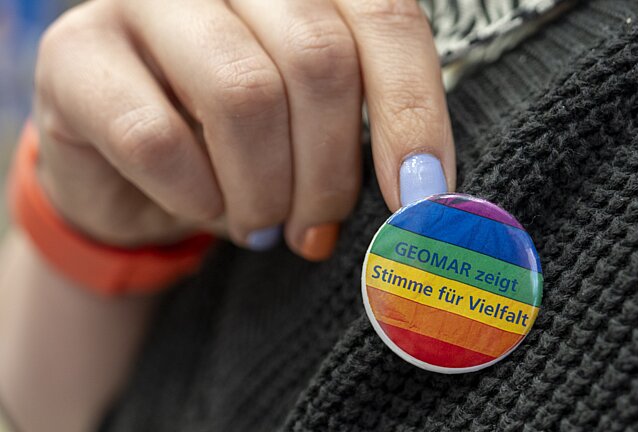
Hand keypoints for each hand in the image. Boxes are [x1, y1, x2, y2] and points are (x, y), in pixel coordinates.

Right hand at [33, 0, 454, 260]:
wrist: (130, 169)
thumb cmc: (238, 145)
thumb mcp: (314, 133)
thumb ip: (366, 137)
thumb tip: (425, 196)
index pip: (383, 17)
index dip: (413, 109)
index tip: (423, 195)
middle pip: (317, 59)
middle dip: (329, 170)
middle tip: (317, 228)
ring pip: (242, 94)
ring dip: (265, 191)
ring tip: (263, 226)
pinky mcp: (75, 52)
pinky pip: (157, 139)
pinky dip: (197, 198)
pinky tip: (204, 208)